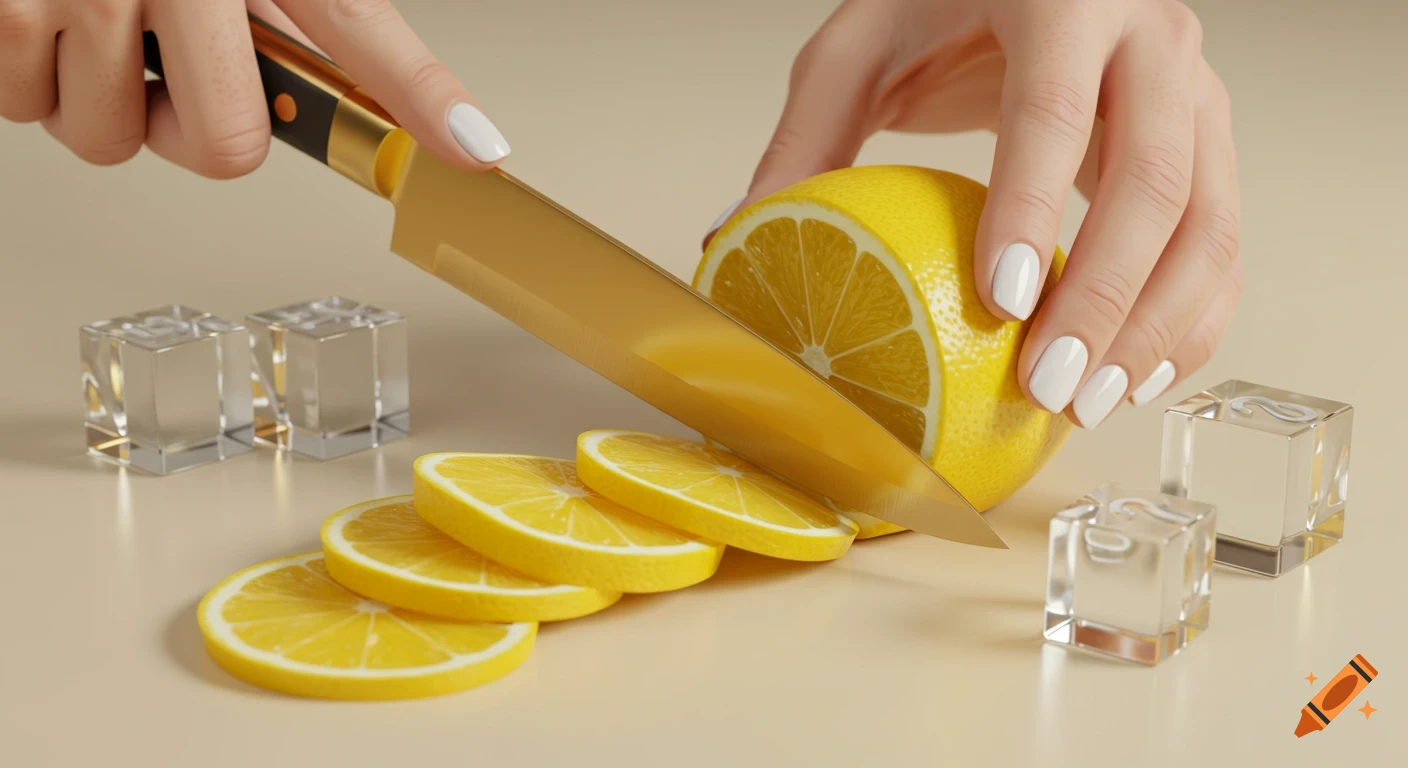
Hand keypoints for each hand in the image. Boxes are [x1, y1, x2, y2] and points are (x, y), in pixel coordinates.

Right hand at [0, 0, 508, 177]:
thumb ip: (311, 16)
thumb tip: (412, 104)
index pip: (360, 29)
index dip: (426, 99)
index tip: (477, 149)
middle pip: (222, 148)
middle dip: (188, 127)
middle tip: (167, 68)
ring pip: (105, 139)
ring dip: (99, 102)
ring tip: (96, 24)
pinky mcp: (0, 4)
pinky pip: (22, 107)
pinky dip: (28, 81)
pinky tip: (44, 21)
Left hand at [706, 0, 1240, 428]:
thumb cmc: (948, 3)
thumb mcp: (862, 45)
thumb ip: (808, 132)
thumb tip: (738, 233)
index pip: (1053, 111)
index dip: (1033, 210)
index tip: (1002, 301)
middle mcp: (1150, 38)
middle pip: (1154, 178)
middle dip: (1107, 295)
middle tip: (1045, 385)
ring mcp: (1197, 91)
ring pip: (1209, 220)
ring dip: (1157, 325)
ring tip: (1086, 402)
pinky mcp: (1212, 143)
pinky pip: (1224, 241)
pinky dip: (1194, 317)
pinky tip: (1138, 375)